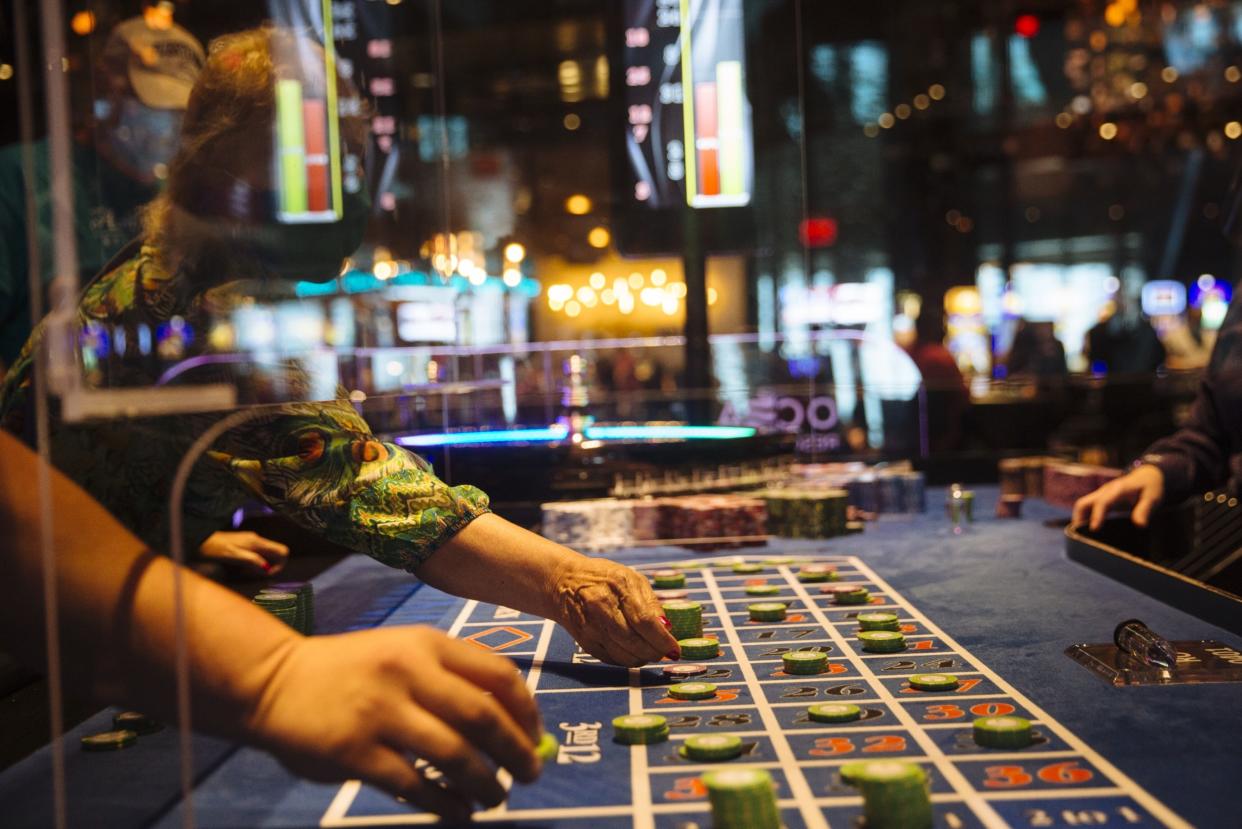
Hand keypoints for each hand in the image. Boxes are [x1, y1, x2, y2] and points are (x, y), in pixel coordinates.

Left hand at [199, 531, 288, 575]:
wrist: (199, 540)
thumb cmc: (213, 549)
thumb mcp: (232, 556)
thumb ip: (250, 560)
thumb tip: (266, 568)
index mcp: (256, 542)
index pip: (283, 551)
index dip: (280, 565)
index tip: (266, 574)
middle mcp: (257, 540)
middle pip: (276, 554)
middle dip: (269, 568)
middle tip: (253, 576)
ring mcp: (251, 542)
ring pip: (267, 557)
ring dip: (260, 568)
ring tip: (245, 573)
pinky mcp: (245, 545)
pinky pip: (258, 556)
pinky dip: (254, 565)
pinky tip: (241, 569)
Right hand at [245, 625, 541, 819]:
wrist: (274, 680)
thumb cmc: (353, 671)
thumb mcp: (403, 652)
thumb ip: (451, 678)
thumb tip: (512, 724)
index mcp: (427, 644)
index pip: (498, 674)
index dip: (526, 710)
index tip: (537, 736)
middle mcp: (407, 672)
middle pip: (482, 716)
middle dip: (517, 751)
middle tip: (532, 775)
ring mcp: (379, 711)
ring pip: (454, 755)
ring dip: (486, 783)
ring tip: (498, 798)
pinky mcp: (354, 750)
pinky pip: (414, 785)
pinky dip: (445, 803)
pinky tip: (458, 812)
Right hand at [549, 557, 679, 666]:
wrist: (564, 581)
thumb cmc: (604, 578)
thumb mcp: (632, 579)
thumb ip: (651, 603)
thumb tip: (667, 629)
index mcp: (618, 587)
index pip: (645, 621)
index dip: (663, 640)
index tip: (675, 649)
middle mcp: (601, 607)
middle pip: (634, 642)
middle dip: (655, 652)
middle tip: (665, 652)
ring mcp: (590, 627)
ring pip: (623, 656)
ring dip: (642, 658)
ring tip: (650, 651)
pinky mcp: (584, 641)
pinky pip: (611, 659)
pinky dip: (626, 660)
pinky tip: (633, 652)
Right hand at [1072, 465, 1164, 530]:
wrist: (1147, 475)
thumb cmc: (1150, 487)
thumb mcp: (1153, 498)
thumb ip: (1145, 510)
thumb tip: (1139, 525)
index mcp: (1118, 490)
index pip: (1103, 502)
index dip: (1097, 515)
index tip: (1094, 529)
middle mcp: (1105, 491)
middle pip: (1083, 503)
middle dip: (1079, 518)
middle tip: (1081, 536)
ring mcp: (1101, 494)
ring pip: (1082, 505)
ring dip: (1079, 519)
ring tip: (1082, 535)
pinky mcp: (1101, 499)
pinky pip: (1088, 507)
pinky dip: (1085, 518)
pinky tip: (1089, 530)